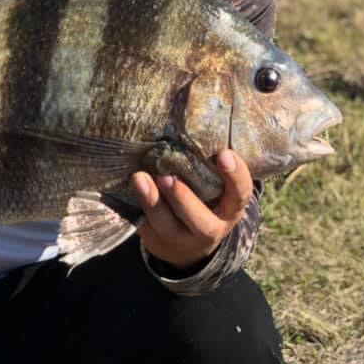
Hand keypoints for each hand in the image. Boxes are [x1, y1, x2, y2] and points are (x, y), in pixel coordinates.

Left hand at [131, 149, 252, 270]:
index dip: (236, 176)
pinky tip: (122, 189)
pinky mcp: (156, 240)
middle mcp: (210, 228)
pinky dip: (133, 208)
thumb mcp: (216, 186)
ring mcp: (181, 238)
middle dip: (183, 198)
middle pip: (201, 221)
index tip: (224, 153)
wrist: (186, 244)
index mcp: (230, 209)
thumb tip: (196, 119)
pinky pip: (145, 227)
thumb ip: (209, 165)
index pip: (240, 194)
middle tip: (166, 176)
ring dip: (152, 202)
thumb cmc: (205, 199)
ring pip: (167, 226)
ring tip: (139, 178)